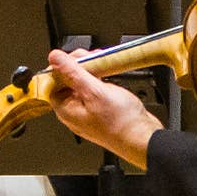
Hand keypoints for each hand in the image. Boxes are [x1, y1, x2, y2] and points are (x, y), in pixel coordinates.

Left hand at [44, 48, 159, 168]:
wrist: (144, 138)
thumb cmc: (122, 123)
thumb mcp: (95, 91)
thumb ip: (73, 72)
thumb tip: (54, 58)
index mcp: (66, 109)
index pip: (52, 81)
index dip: (62, 66)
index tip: (75, 56)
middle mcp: (74, 112)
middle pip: (67, 81)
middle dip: (79, 65)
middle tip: (92, 58)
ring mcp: (88, 111)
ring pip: (82, 83)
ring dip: (91, 70)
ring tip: (102, 62)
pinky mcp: (102, 110)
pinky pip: (95, 89)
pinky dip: (100, 78)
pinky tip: (108, 73)